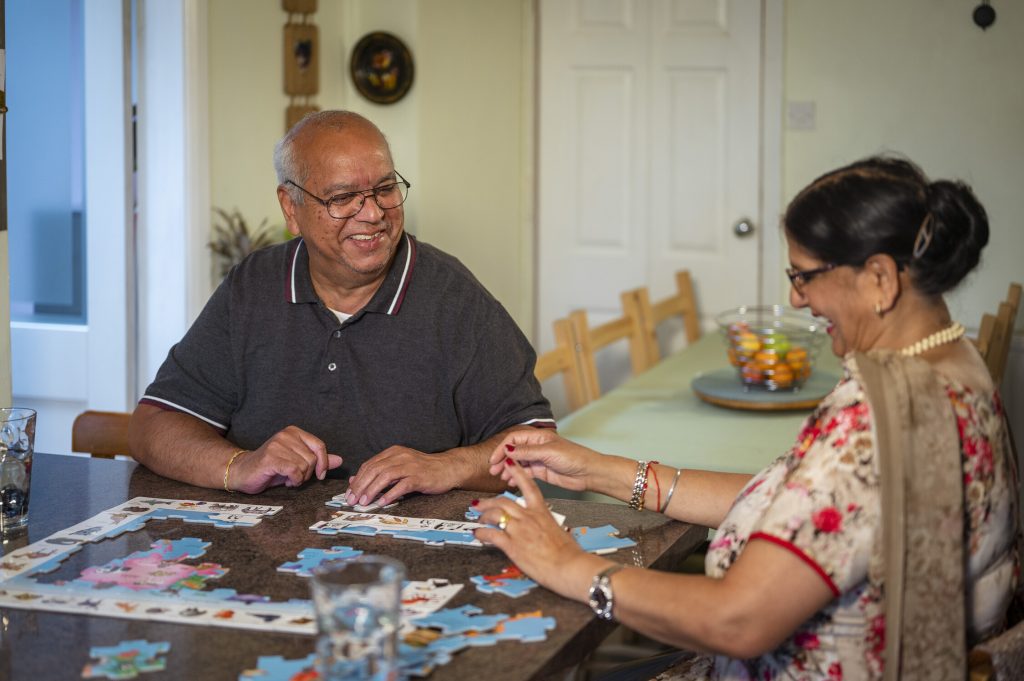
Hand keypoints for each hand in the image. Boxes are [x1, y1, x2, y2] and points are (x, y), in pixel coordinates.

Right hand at [231, 426, 341, 493]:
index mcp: (294, 432)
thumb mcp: (298, 463)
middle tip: (295, 476)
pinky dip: (294, 480)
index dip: (323, 463)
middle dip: (307, 473)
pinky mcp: (271, 457)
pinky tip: (286, 481)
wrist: (243, 472)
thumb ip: (318, 460)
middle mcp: (286, 435)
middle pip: (312, 458)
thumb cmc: (272, 468)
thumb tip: (340, 460)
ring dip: (299, 477)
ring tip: (288, 477)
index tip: (320, 475)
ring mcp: (277, 445)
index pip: (320, 446)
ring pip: (304, 466)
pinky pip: (294, 471)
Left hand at [345, 446, 459, 506]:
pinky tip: (382, 502)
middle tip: (352, 500)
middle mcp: (400, 456)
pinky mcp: (419, 476)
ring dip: (372, 490)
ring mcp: (410, 465)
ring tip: (364, 502)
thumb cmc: (422, 470)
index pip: (369, 465)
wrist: (447, 468)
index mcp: (393, 452)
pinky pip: (402, 485)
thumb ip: (378, 473)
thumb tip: (353, 481)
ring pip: (386, 476)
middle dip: (360, 486)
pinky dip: (390, 494)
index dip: (357, 480)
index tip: (349, 494)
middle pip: (374, 469)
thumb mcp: (398, 468)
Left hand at [474, 458, 596, 598]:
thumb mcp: (559, 531)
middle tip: (479, 503)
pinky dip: (481, 533)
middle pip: (503, 501)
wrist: (569, 566)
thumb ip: (548, 526)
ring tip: (478, 520)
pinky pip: (491, 534)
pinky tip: (478, 534)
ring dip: (483, 516)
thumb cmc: (569, 552)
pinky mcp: (512, 545)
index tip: (510, 463)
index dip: (517, 472)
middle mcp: (528, 517)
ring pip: (494, 514)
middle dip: (488, 502)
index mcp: (541, 512)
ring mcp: (519, 530)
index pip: (528, 486)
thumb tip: (547, 529)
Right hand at [488, 430, 597, 491]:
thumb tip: (508, 450)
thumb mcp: (548, 452)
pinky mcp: (541, 471)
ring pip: (518, 462)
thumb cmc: (575, 458)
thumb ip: (527, 452)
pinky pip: (525, 472)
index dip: (502, 448)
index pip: (514, 439)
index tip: (494, 459)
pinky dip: (517, 476)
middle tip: (494, 470)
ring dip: (508, 469)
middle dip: (502, 460)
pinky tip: (511, 481)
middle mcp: (537, 446)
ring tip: (501, 477)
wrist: (589, 473)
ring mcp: (539, 459)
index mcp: (538, 436)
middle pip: (514, 451)